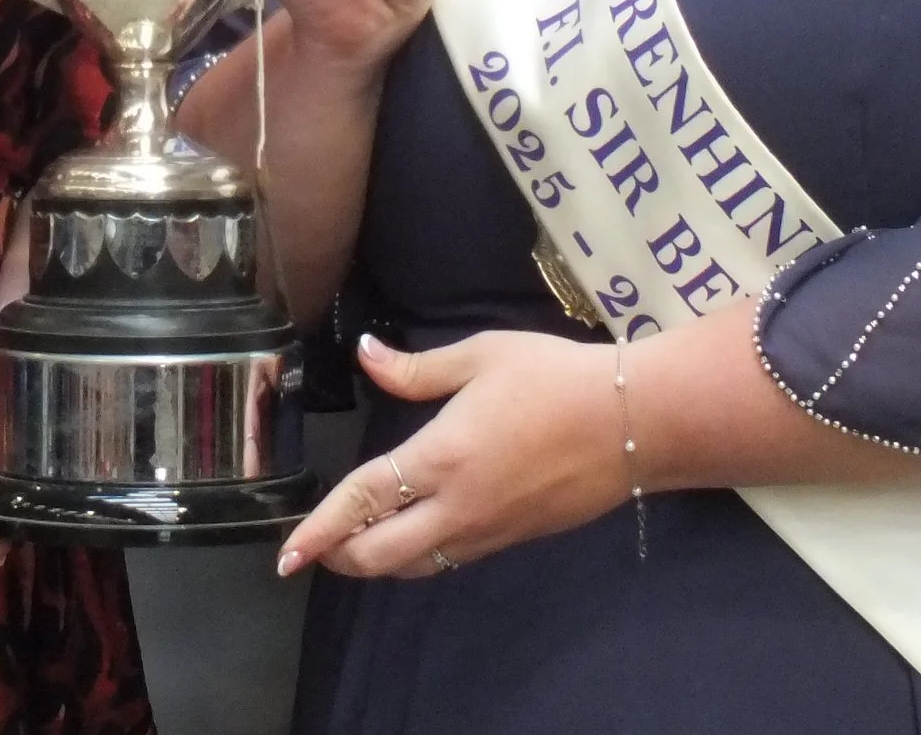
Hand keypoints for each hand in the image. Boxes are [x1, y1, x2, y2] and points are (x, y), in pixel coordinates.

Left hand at [276, 331, 625, 579]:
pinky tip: (409, 533)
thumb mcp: (481, 356)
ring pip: (415, 566)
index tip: (286, 552)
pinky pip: (449, 559)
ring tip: (350, 544)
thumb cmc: (554, 378)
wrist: (633, 422)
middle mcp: (459, 506)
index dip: (319, 528)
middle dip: (338, 556)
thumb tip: (366, 353)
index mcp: (443, 457)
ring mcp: (488, 530)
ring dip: (375, 561)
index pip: (364, 500)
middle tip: (312, 547)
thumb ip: (417, 369)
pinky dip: (416, 556)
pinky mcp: (513, 539)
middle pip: (380, 555)